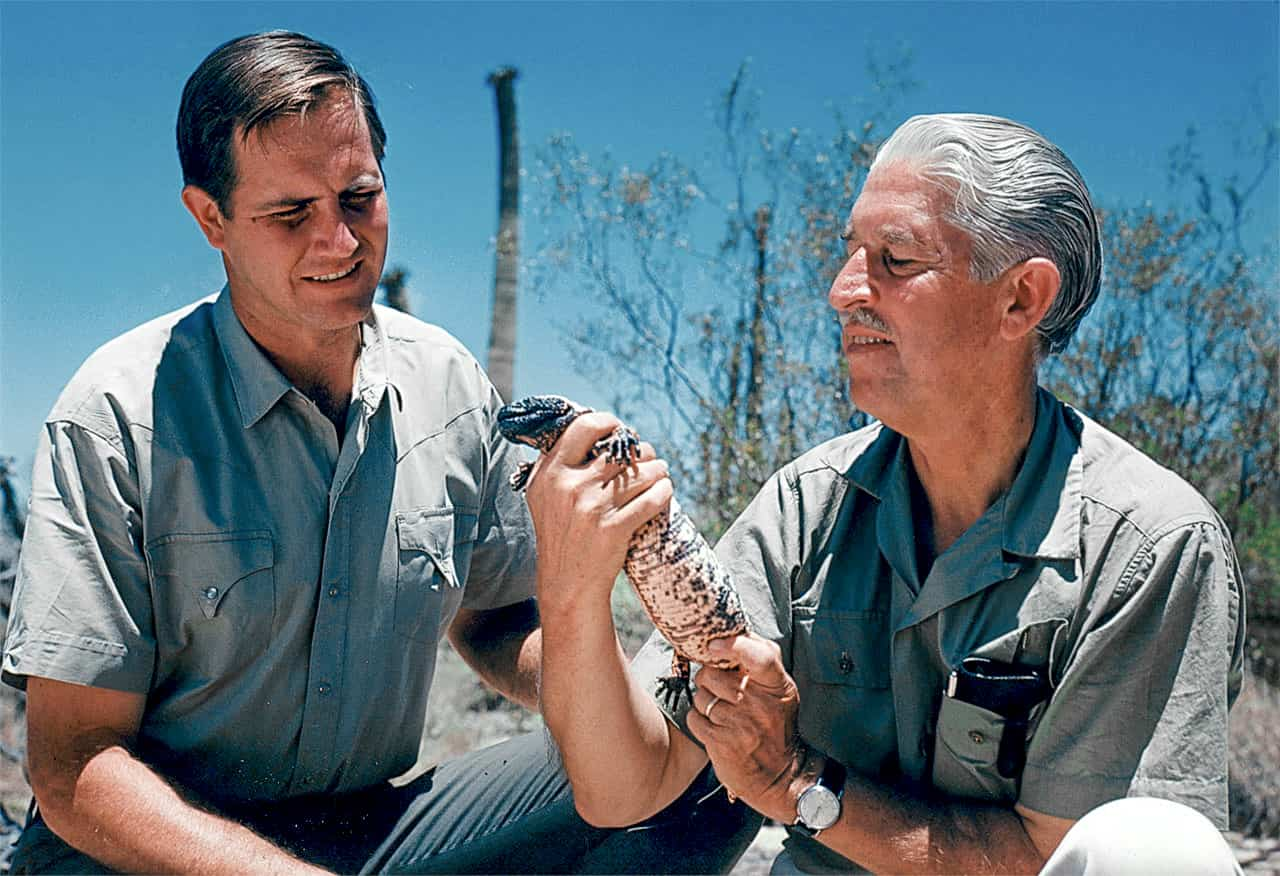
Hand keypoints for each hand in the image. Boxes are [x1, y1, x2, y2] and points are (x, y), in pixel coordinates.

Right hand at [524, 412, 671, 616]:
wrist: (566, 583)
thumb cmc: (561, 535)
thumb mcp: (543, 495)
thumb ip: (557, 463)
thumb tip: (590, 430)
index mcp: (549, 472)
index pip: (585, 427)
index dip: (609, 423)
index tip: (621, 431)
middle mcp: (569, 486)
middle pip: (622, 451)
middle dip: (643, 452)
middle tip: (648, 459)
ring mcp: (592, 507)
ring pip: (643, 472)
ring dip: (658, 471)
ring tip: (660, 474)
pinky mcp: (614, 528)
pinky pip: (653, 498)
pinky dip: (664, 492)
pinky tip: (664, 491)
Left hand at [687, 633, 805, 823]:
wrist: (780, 775)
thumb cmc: (775, 724)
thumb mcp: (780, 690)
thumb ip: (762, 659)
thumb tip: (733, 631)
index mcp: (777, 685)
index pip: (759, 656)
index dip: (733, 645)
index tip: (714, 646)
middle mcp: (760, 704)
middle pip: (712, 675)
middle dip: (708, 679)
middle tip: (720, 690)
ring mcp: (741, 725)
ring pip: (700, 697)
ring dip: (704, 702)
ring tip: (722, 712)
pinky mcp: (722, 743)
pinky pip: (694, 718)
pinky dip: (698, 720)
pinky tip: (714, 727)